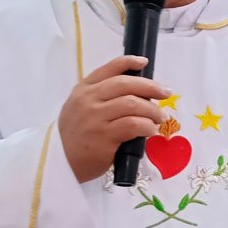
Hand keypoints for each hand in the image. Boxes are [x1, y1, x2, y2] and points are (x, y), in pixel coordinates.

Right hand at [58, 55, 170, 182]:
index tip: (144, 62)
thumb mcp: (80, 109)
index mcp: (83, 90)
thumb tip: (138, 90)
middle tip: (166, 93)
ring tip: (160, 117)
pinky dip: (147, 126)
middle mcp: (88, 100)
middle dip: (151, 86)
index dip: (128, 62)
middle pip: (126, 84)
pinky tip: (150, 130)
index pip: (108, 69)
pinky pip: (133, 125)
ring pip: (132, 104)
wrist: (61, 164)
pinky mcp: (104, 136)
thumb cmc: (76, 137)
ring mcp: (95, 118)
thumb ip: (101, 97)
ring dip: (152, 110)